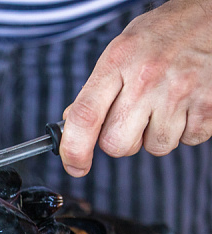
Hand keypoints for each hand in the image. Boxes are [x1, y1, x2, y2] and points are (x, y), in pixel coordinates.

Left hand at [60, 0, 211, 176]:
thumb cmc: (165, 33)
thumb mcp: (121, 50)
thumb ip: (95, 88)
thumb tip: (70, 124)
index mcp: (118, 62)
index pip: (85, 116)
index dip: (74, 149)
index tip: (74, 166)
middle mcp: (147, 79)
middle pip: (116, 144)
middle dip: (120, 141)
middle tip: (131, 119)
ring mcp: (180, 93)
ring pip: (154, 147)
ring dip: (155, 135)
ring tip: (164, 103)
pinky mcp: (209, 106)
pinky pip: (188, 140)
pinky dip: (186, 129)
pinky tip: (186, 103)